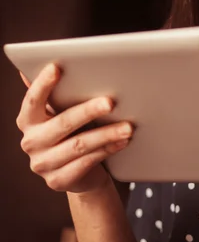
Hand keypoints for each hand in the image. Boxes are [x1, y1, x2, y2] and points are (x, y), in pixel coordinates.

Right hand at [16, 63, 133, 194]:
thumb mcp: (61, 112)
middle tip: (110, 101)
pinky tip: (122, 141)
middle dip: (88, 111)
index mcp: (27, 120)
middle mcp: (30, 142)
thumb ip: (57, 93)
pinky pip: (87, 162)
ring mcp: (43, 164)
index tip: (57, 68)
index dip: (43, 84)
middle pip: (62, 123)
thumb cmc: (71, 133)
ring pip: (79, 145)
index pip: (32, 100)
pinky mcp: (58, 181)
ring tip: (127, 126)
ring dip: (106, 134)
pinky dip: (108, 150)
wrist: (79, 174)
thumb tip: (53, 60)